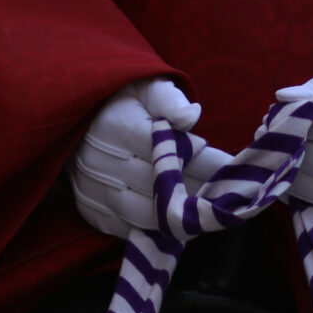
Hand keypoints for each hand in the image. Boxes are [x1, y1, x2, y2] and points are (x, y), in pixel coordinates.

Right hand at [72, 81, 232, 237]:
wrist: (80, 118)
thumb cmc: (122, 100)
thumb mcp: (145, 85)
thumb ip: (169, 99)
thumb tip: (192, 114)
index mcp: (116, 127)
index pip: (169, 152)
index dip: (204, 161)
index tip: (233, 167)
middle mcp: (100, 162)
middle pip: (161, 187)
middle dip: (200, 190)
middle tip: (231, 193)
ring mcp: (92, 188)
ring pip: (146, 214)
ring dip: (180, 213)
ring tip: (210, 208)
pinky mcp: (90, 209)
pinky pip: (128, 227)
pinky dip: (156, 227)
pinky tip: (179, 219)